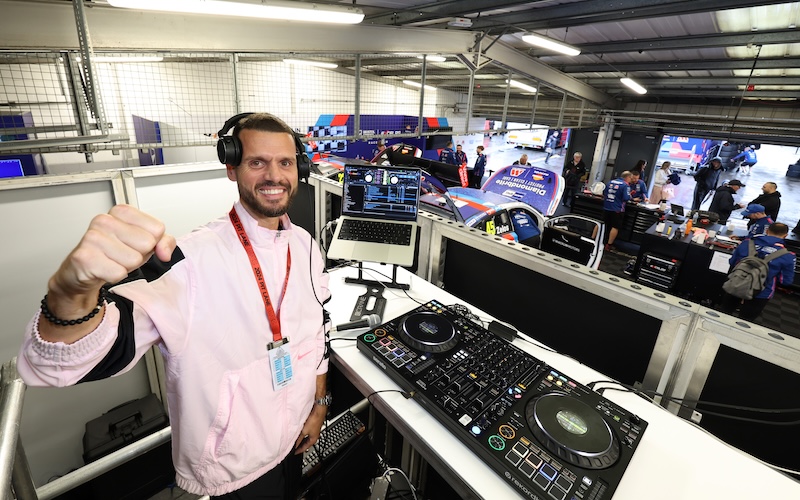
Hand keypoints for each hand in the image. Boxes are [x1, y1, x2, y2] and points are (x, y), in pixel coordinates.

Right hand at [50, 204, 175, 296]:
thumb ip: (164, 242)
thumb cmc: (114, 253)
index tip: (136, 243)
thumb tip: (165, 252)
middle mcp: (105, 220)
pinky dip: (115, 276)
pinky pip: (119, 272)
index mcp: (121, 211)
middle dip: (139, 255)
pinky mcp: (85, 257)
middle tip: (122, 254)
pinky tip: (104, 269)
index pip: (158, 229)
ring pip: (134, 260)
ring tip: (112, 261)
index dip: (152, 242)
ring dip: (126, 266)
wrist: (82, 271)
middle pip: (147, 244)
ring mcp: (93, 238)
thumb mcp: (144, 244)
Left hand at [294, 403, 326, 454]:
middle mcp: (315, 435)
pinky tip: (300, 432)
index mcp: (313, 439)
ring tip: (296, 441)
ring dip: (302, 439)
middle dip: (301, 445)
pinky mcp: (313, 426)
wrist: (318, 411)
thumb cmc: (314, 420)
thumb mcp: (304, 431)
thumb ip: (299, 438)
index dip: (300, 451)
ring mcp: (314, 430)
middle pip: (307, 443)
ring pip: (307, 437)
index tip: (295, 453)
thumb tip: (295, 444)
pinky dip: (303, 434)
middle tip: (295, 448)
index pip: (306, 448)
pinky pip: (307, 432)